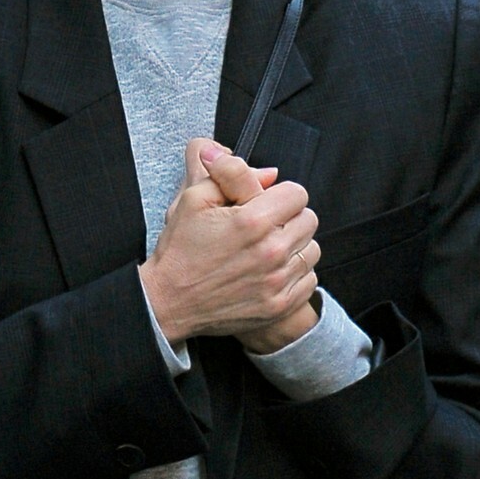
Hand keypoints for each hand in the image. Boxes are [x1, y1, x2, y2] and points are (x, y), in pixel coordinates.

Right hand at [138, 139, 321, 350]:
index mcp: (252, 221)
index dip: (280, 195)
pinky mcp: (281, 305)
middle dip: (288, 218)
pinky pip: (309, 279)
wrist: (168, 302)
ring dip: (294, 246)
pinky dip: (294, 275)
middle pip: (308, 219)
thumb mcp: (195, 199)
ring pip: (311, 249)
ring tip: (266, 250)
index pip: (298, 194)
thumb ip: (232, 175)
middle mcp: (271, 252)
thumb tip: (269, 173)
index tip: (266, 204)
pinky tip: (269, 272)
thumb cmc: (180, 251)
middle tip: (264, 227)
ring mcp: (277, 281)